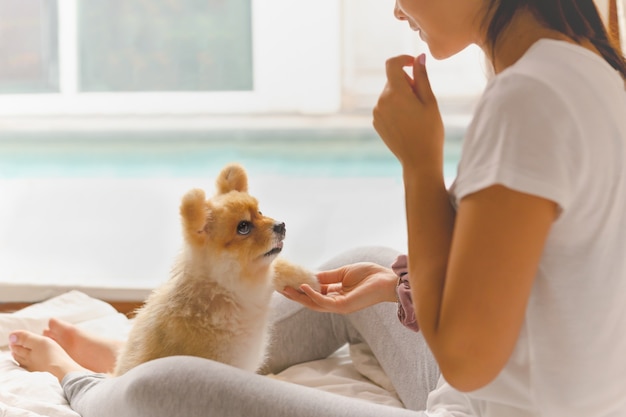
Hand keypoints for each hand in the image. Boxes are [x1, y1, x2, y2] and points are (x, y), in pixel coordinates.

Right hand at [280, 262, 397, 313]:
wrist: (386, 279)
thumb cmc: (369, 275)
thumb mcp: (343, 272)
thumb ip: (327, 276)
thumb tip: (310, 275)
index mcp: (336, 294)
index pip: (314, 292)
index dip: (300, 287)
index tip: (288, 281)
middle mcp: (335, 302)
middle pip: (310, 300)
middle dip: (295, 295)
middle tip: (280, 287)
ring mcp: (339, 306)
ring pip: (314, 303)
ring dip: (299, 296)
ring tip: (285, 289)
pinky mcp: (343, 306)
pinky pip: (323, 301)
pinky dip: (312, 295)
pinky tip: (303, 287)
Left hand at [373, 54, 444, 171]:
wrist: (419, 160)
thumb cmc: (430, 131)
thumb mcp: (430, 101)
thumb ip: (422, 77)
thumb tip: (418, 57)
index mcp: (395, 93)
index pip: (392, 64)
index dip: (403, 59)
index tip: (414, 64)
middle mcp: (381, 101)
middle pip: (393, 80)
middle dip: (407, 83)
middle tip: (422, 100)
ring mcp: (377, 113)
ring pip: (389, 94)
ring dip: (401, 96)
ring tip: (415, 115)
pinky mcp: (376, 122)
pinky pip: (385, 107)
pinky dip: (395, 108)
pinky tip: (407, 123)